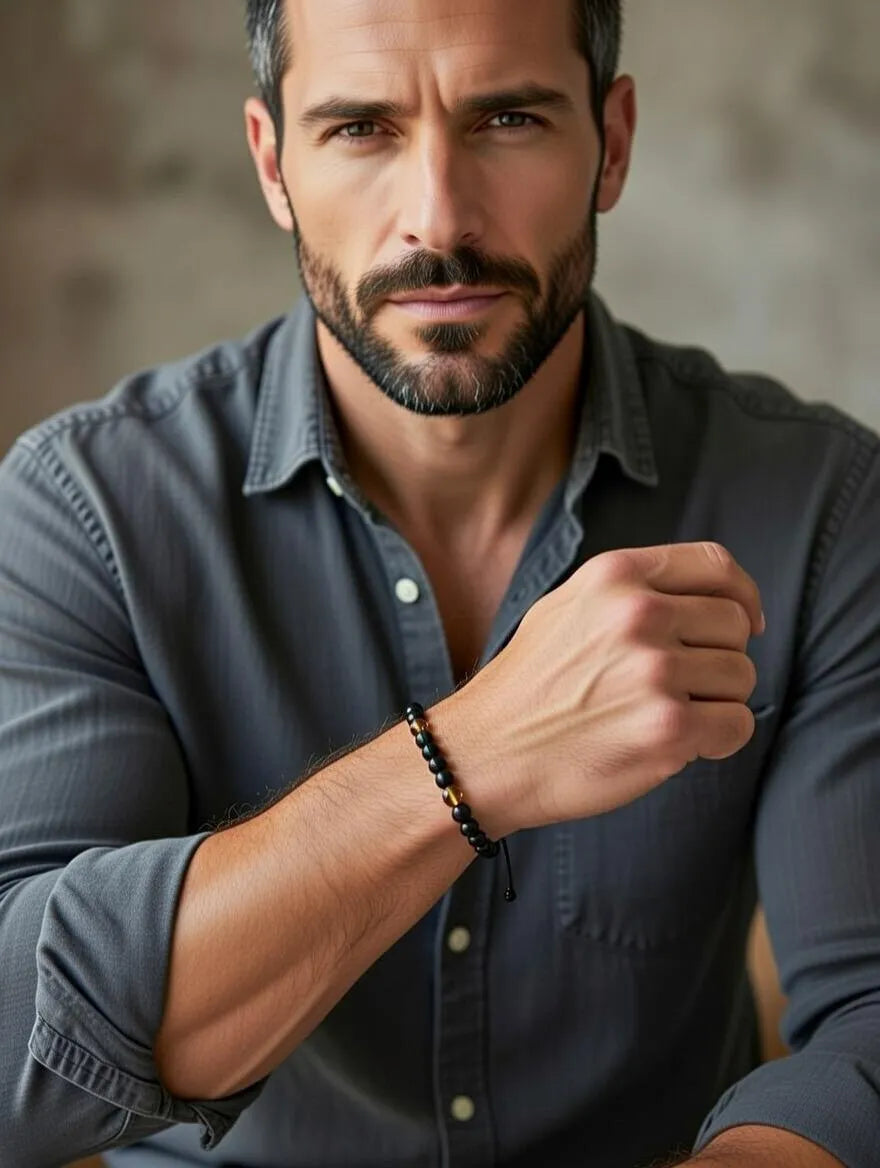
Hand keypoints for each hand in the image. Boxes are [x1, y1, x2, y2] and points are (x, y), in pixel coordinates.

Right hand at [472, 542, 763, 832]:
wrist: (486, 754)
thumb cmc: (528, 686)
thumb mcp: (566, 606)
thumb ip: (632, 591)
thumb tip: (710, 598)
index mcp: (614, 576)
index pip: (715, 564)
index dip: (743, 594)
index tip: (747, 622)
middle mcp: (638, 615)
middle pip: (734, 625)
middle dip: (720, 656)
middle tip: (682, 685)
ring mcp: (655, 672)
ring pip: (741, 677)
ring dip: (716, 701)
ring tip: (664, 714)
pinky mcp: (667, 729)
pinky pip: (738, 724)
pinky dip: (718, 738)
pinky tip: (676, 743)